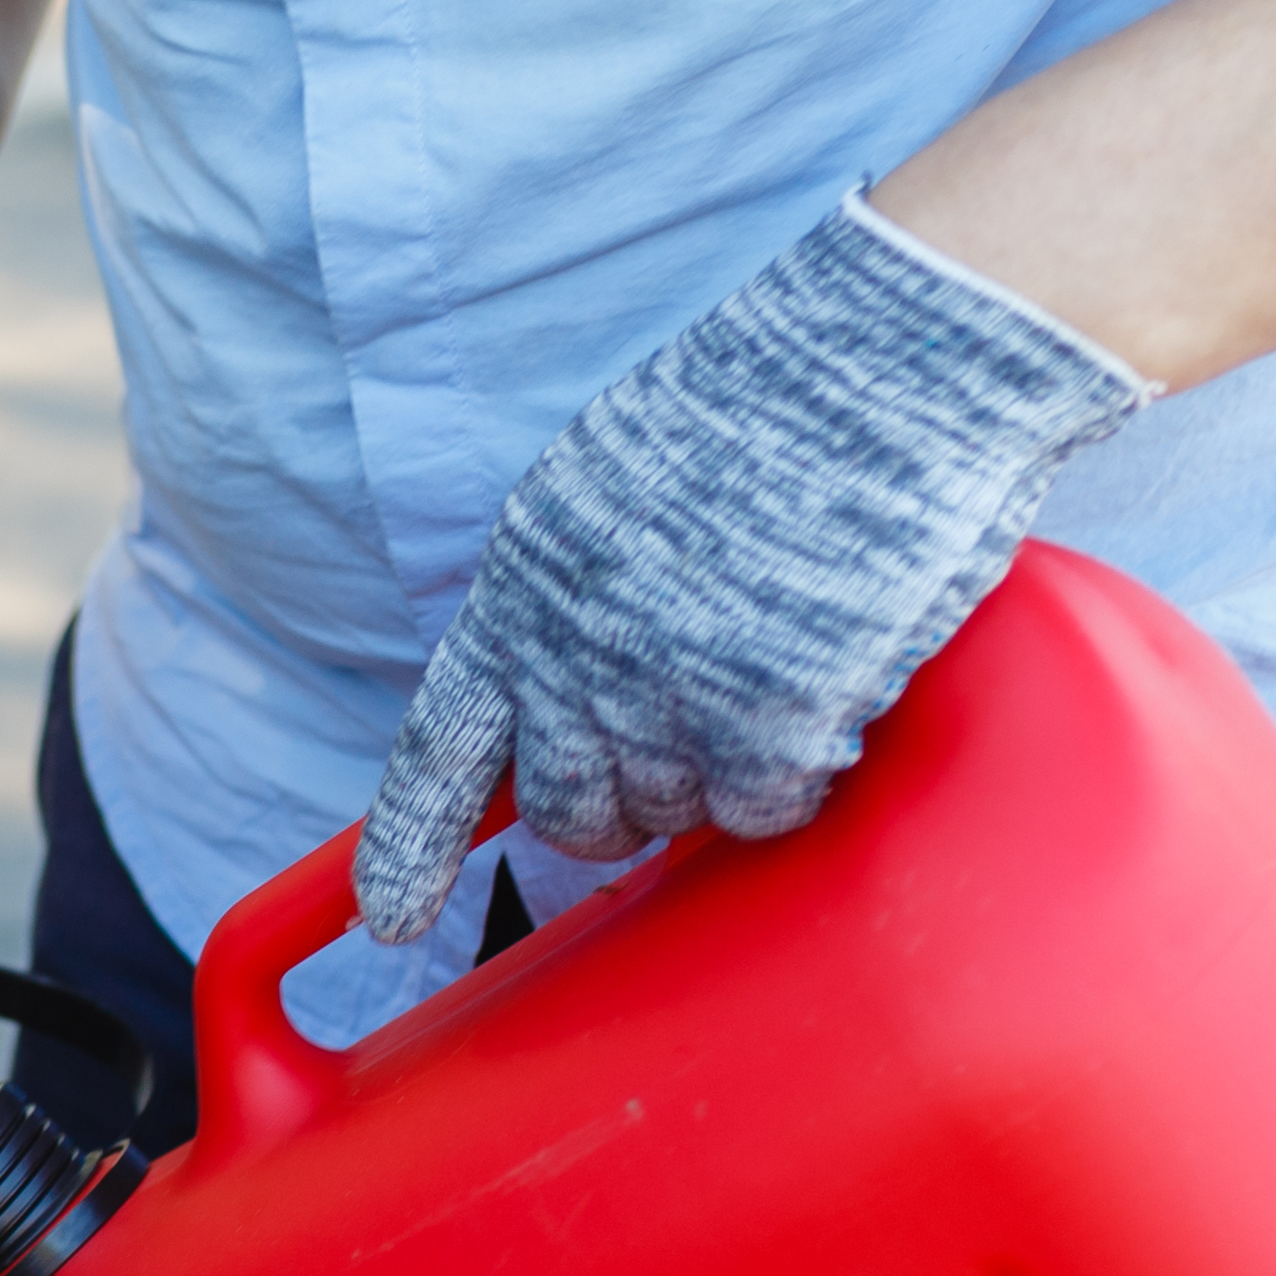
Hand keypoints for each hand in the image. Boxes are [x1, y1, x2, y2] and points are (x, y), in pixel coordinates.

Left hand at [355, 196, 1150, 942]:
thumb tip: (580, 694)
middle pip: (566, 808)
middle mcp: (572, 650)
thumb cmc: (775, 406)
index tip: (391, 917)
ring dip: (718, 781)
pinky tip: (830, 700)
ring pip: (671, 815)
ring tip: (779, 675)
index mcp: (524, 581)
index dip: (410, 841)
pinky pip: (764, 809)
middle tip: (689, 759)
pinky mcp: (763, 723)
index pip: (439, 743)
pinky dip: (799, 777)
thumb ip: (578, 594)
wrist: (884, 359)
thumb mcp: (613, 486)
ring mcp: (664, 694)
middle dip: (617, 810)